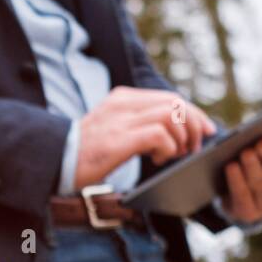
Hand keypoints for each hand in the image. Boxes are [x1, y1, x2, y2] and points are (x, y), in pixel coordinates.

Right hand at [74, 87, 216, 188]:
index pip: (170, 98)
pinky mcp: (118, 139)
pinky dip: (167, 148)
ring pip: (171, 115)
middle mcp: (123, 104)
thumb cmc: (86, 153)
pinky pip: (159, 135)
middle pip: (175, 103)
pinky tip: (159, 159)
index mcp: (122, 99)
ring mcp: (120, 120)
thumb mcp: (113, 130)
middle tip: (194, 148)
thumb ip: (138, 124)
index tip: (206, 131)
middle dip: (194, 126)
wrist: (55, 163)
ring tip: (174, 155)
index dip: (194, 114)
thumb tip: (175, 132)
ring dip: (182, 138)